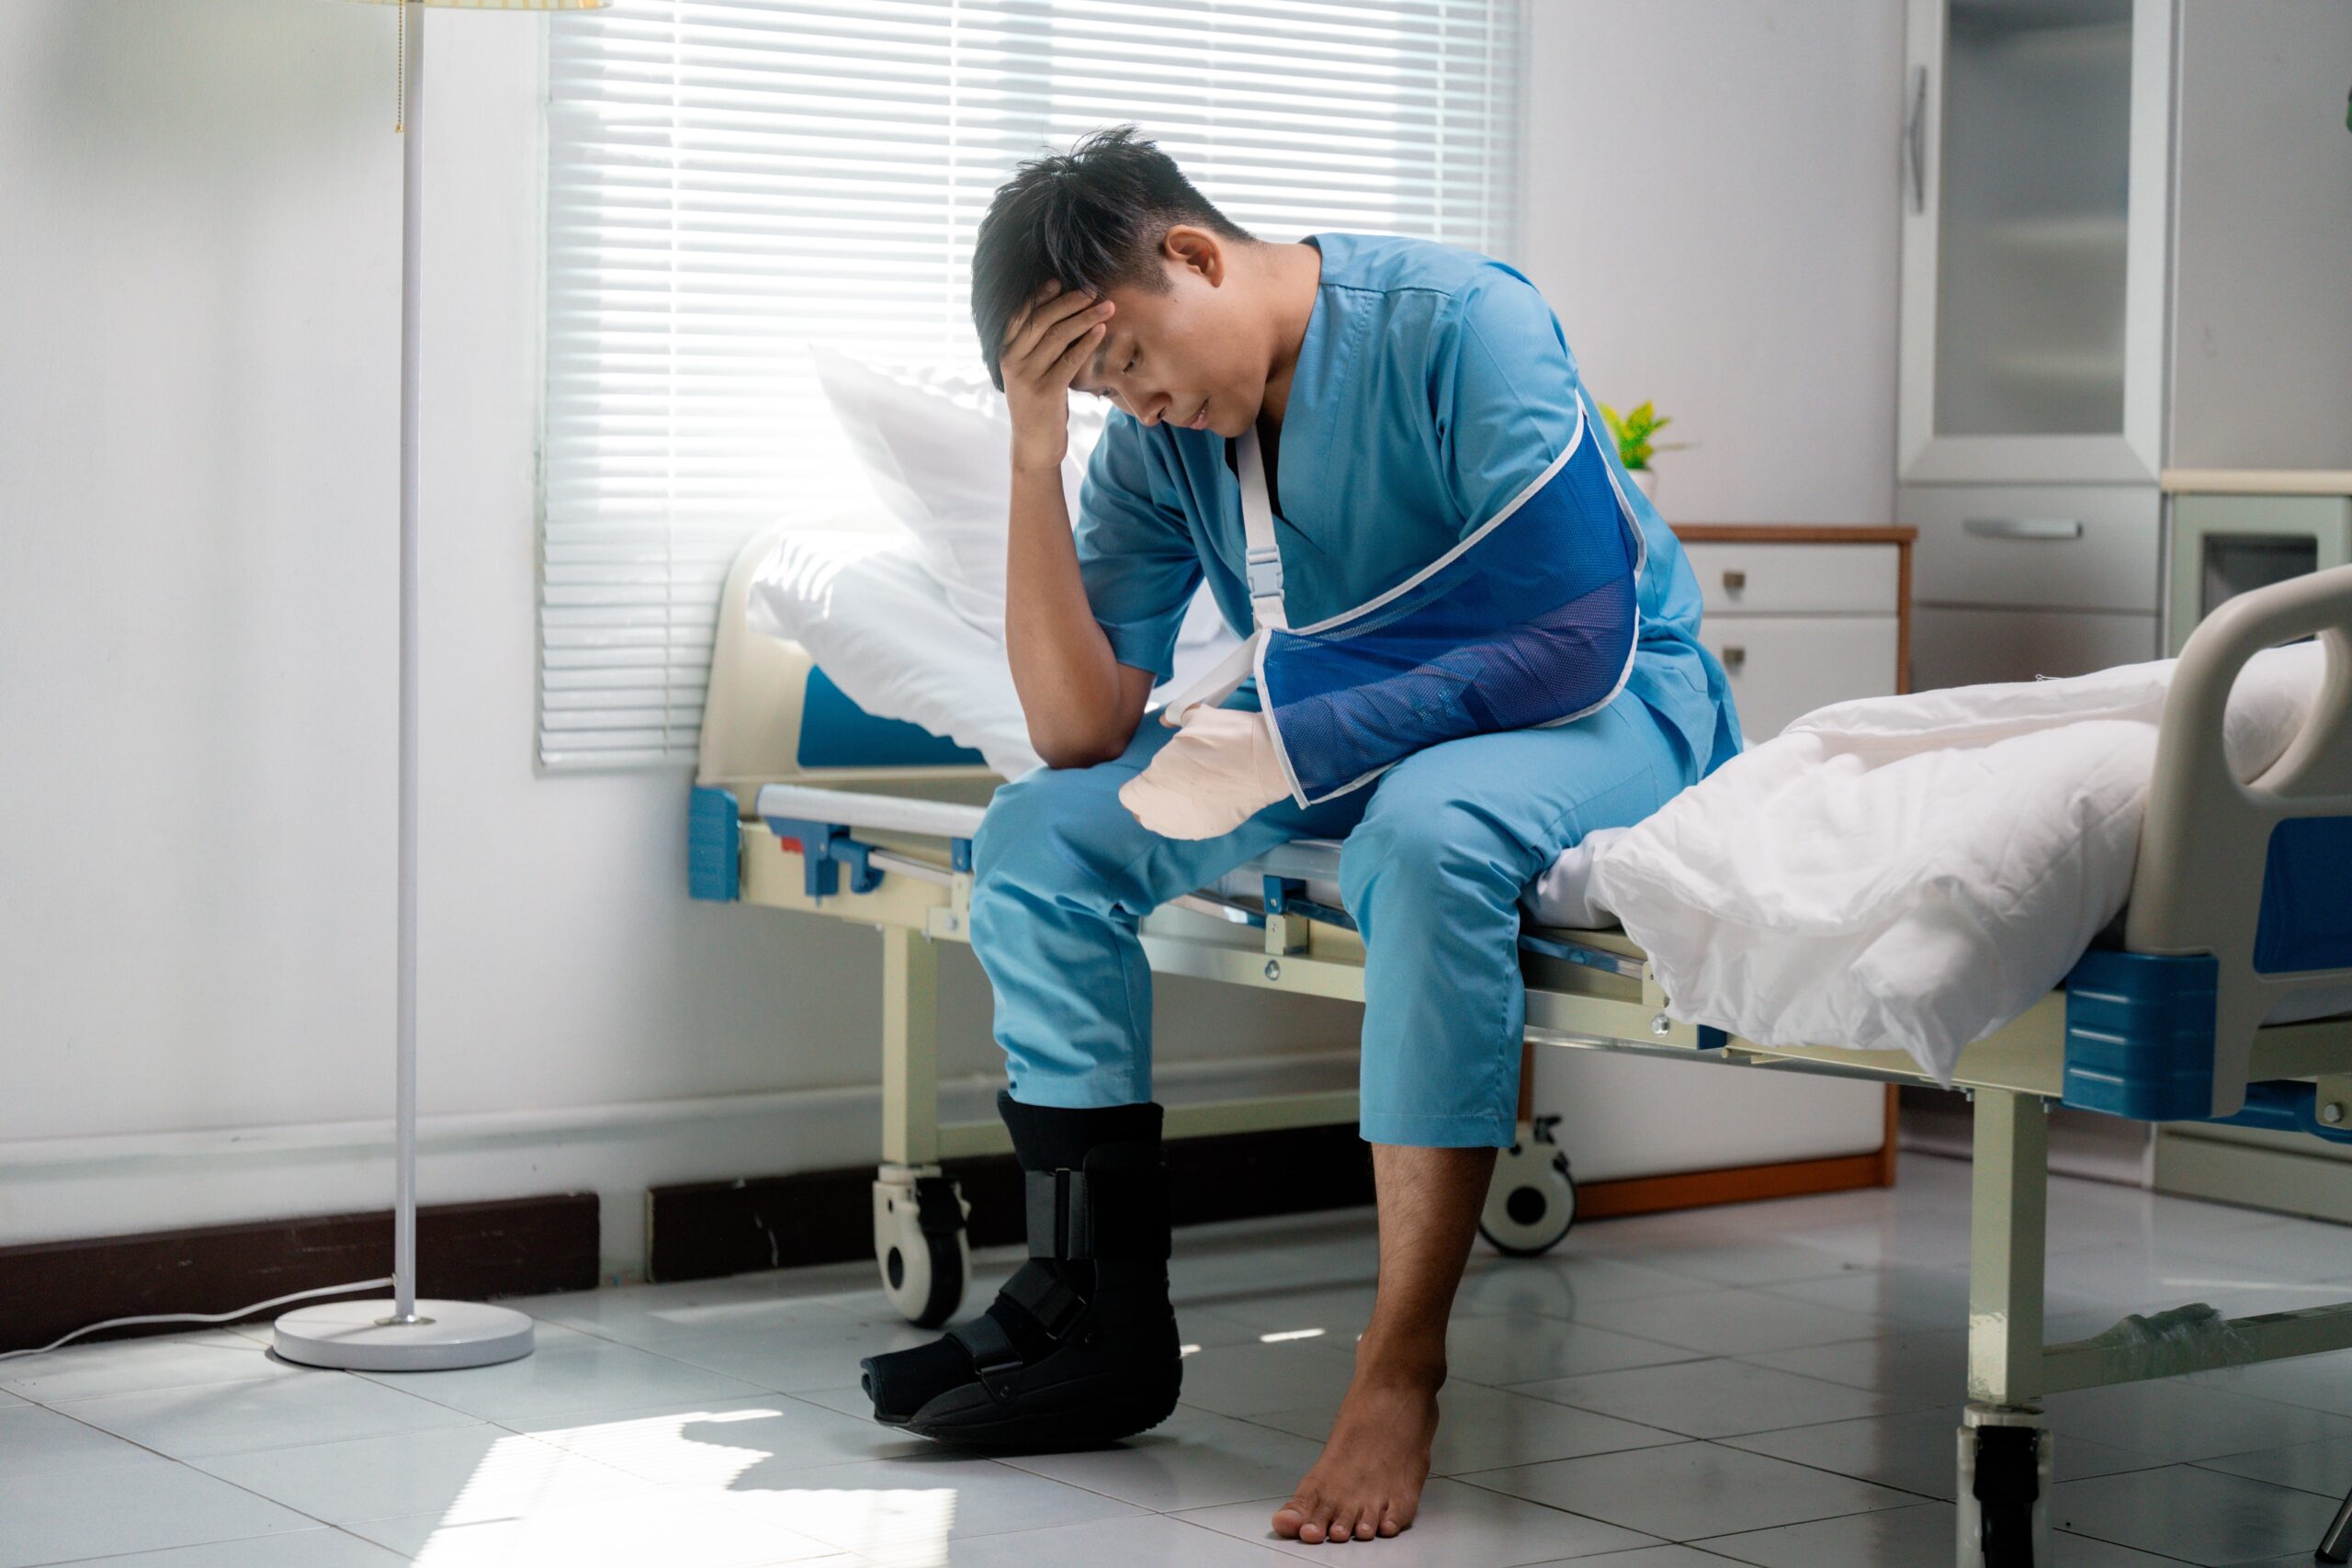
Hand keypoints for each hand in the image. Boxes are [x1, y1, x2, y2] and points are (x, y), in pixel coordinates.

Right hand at [1000, 280, 1112, 472]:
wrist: (1033, 445)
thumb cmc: (1037, 404)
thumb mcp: (1030, 372)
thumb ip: (1036, 347)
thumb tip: (1060, 315)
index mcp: (1005, 352)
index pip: (1020, 315)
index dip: (1039, 296)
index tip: (1060, 281)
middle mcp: (1011, 361)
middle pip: (1041, 321)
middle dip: (1069, 302)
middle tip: (1092, 290)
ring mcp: (1027, 376)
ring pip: (1057, 337)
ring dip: (1084, 318)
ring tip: (1106, 306)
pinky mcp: (1045, 392)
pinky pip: (1069, 360)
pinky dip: (1086, 342)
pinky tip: (1101, 330)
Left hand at [1118, 706, 1291, 839]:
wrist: (1268, 761)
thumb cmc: (1227, 738)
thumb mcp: (1195, 718)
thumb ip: (1175, 720)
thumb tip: (1168, 720)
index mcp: (1154, 783)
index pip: (1129, 795)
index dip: (1139, 783)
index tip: (1154, 772)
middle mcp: (1165, 811)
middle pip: (1142, 814)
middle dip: (1149, 800)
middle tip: (1167, 782)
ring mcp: (1188, 824)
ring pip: (1163, 826)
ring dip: (1166, 811)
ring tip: (1183, 793)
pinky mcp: (1209, 830)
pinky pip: (1187, 829)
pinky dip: (1189, 817)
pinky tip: (1202, 802)